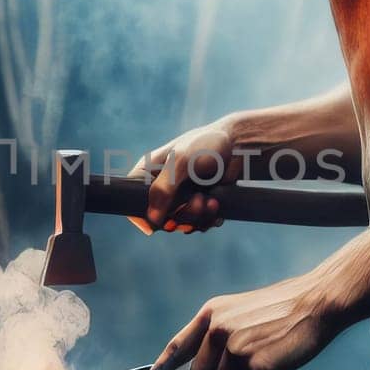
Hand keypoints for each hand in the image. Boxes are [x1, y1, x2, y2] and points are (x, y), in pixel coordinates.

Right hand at [132, 118, 239, 233]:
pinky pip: (198, 223)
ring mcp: (181, 196)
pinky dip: (208, 219)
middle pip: (159, 218)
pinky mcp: (199, 203)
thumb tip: (153, 220)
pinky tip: (216, 204)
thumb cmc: (205, 145)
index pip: (131, 199)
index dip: (141, 216)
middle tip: (197, 202)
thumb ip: (163, 189)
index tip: (158, 224)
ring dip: (197, 217)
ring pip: (181, 223)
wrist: (238, 145)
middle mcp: (162, 186)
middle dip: (180, 216)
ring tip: (210, 201)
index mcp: (149, 172)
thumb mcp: (180, 163)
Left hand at [145, 271, 339, 369]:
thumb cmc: (282, 309)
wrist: (316, 302)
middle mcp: (217, 329)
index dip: (163, 366)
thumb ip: (218, 333)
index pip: (179, 345)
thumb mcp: (240, 311)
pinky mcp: (253, 364)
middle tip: (245, 364)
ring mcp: (234, 347)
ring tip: (262, 360)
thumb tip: (207, 364)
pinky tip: (271, 365)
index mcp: (212, 313)